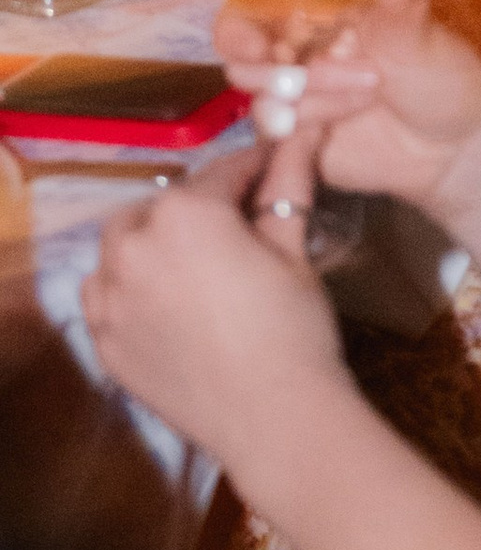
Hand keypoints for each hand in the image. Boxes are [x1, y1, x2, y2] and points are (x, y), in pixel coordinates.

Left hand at [85, 160, 343, 478]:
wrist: (272, 418)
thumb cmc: (293, 326)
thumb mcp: (293, 249)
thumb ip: (289, 184)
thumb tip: (307, 130)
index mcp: (185, 214)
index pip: (223, 171)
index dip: (256, 166)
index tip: (276, 165)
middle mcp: (133, 246)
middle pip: (165, 205)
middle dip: (199, 206)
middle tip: (239, 226)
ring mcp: (109, 297)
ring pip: (124, 245)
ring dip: (153, 241)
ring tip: (195, 262)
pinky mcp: (102, 340)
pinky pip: (104, 294)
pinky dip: (127, 286)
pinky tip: (163, 300)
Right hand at [187, 0, 480, 221]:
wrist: (449, 153)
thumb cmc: (442, 76)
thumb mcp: (425, 38)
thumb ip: (404, 8)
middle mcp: (296, 25)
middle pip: (233, 21)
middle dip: (243, 37)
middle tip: (273, 54)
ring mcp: (287, 72)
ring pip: (246, 73)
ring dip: (297, 84)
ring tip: (365, 88)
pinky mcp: (286, 118)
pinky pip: (264, 116)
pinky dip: (301, 119)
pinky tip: (338, 124)